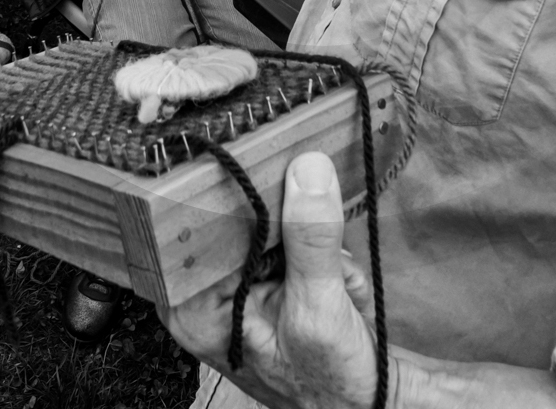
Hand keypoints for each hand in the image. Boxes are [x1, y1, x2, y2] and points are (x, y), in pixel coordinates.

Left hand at [162, 152, 378, 408]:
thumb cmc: (328, 382)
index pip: (190, 221)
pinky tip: (340, 290)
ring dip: (316, 246)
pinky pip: (294, 238)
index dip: (228, 190)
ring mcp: (238, 284)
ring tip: (337, 289)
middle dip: (291, 227)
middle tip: (325, 264)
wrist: (365, 406)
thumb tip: (308, 170)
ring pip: (273, 222)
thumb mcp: (319, 309)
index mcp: (193, 305)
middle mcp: (207, 291)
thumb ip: (311, 238)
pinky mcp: (267, 279)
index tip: (271, 170)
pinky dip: (325, 257)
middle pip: (234, 214)